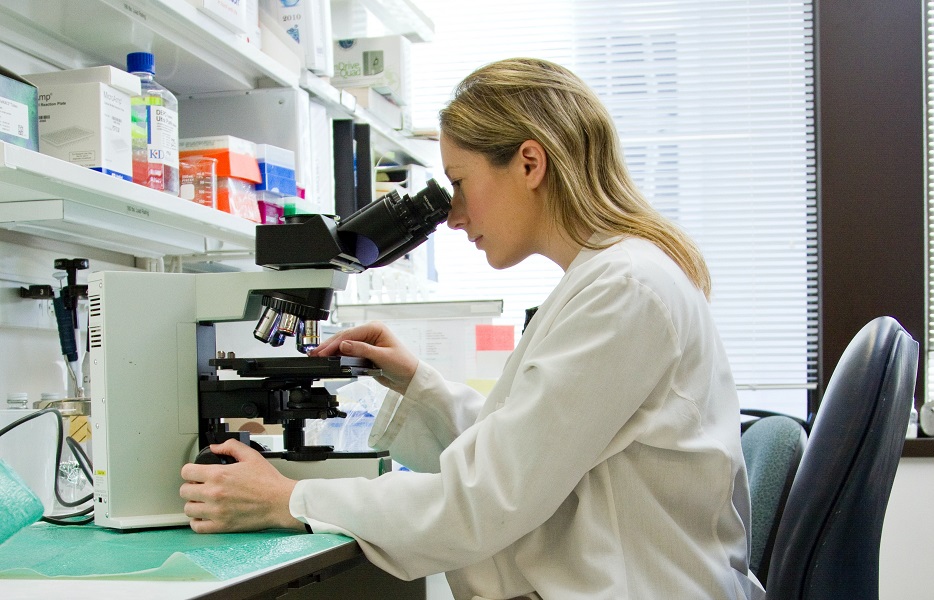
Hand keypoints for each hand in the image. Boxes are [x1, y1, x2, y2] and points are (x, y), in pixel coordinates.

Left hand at [180, 439, 304, 533]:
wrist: (280, 502)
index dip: (190, 471)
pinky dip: (197, 522)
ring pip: (188, 509)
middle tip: (200, 487)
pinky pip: (197, 527)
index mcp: (219, 475)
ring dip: (193, 504)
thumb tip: (215, 447)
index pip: (186, 472)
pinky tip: (204, 516)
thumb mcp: (251, 456)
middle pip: (184, 491)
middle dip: (191, 487)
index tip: (194, 473)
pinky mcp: (221, 526)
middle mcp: (214, 493)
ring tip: (202, 502)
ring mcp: (216, 511)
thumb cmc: (268, 482)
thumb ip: (231, 447)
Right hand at [310, 321, 417, 394]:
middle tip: (315, 353)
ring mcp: (367, 342)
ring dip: (332, 350)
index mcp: (375, 328)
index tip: (324, 351)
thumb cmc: (403, 364)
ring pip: (344, 344)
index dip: (335, 343)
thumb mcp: (382, 357)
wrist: (410, 378)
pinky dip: (338, 355)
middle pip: (345, 337)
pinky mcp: (365, 352)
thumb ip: (362, 350)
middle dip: (329, 346)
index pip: (350, 334)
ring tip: (317, 355)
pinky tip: (329, 358)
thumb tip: (344, 345)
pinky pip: (348, 352)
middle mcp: (370, 333)